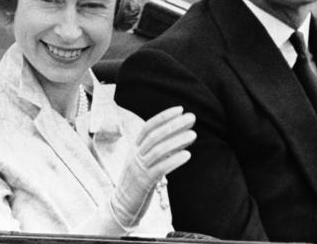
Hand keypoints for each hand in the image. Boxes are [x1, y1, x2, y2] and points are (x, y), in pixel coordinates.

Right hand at [111, 106, 195, 228]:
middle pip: (155, 135)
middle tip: (192, 117)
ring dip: (177, 140)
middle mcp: (135, 155)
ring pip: (158, 150)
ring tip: (193, 134)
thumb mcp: (146, 162)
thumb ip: (163, 149)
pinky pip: (160, 168)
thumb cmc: (138, 182)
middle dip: (174, 124)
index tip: (180, 109)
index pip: (148, 126)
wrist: (122, 206)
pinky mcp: (144, 182)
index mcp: (135, 148)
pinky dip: (174, 160)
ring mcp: (138, 168)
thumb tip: (185, 134)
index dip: (164, 116)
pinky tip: (187, 154)